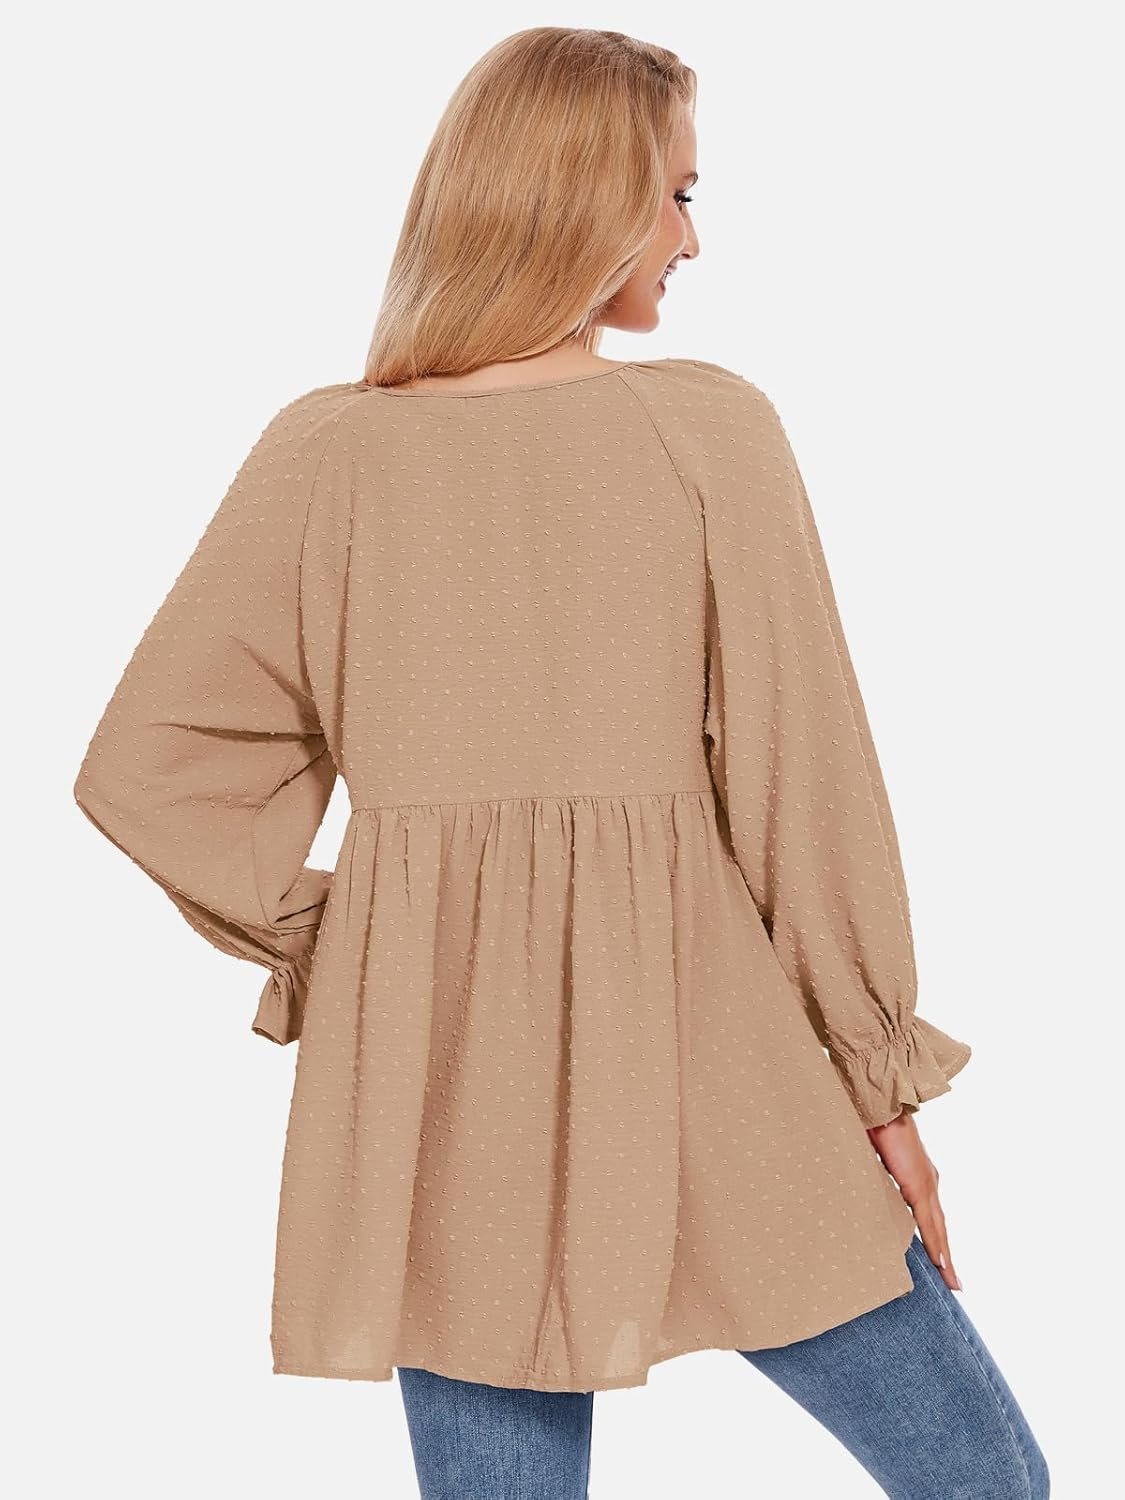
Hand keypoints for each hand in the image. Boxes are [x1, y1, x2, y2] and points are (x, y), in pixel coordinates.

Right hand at [866, 1110, 963, 1292]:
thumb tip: (867, 1188)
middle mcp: (928, 1182)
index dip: (935, 1238)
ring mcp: (925, 1184)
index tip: (940, 1261)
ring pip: (938, 1229)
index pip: (929, 1215)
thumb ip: (877, 1176)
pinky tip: (940, 1261)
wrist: (880, 1106)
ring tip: (952, 1282)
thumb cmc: (873, 1124)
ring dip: (945, 1256)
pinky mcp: (918, 1185)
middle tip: (954, 1283)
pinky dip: (935, 1243)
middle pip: (940, 1227)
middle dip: (946, 1256)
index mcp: (917, 1175)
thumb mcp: (874, 1158)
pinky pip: (928, 1222)